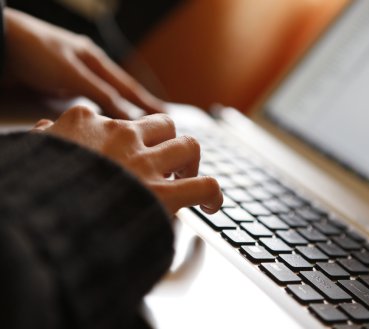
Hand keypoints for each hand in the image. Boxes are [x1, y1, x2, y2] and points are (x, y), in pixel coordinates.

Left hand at [4, 8, 163, 118]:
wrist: (1, 44)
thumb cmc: (35, 52)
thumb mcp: (73, 75)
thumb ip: (102, 94)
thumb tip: (130, 116)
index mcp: (96, 61)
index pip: (129, 87)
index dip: (148, 102)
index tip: (166, 114)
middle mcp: (88, 68)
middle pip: (120, 92)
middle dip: (138, 106)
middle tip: (157, 119)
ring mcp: (75, 76)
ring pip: (105, 97)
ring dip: (120, 110)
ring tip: (135, 122)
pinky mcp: (60, 85)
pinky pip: (88, 101)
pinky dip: (100, 111)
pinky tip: (103, 118)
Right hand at [33, 106, 222, 213]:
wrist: (40, 221)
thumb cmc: (34, 189)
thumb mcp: (34, 153)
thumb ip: (44, 139)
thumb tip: (44, 128)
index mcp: (86, 123)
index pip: (119, 119)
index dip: (129, 137)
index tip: (130, 151)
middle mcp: (120, 136)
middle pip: (163, 124)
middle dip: (168, 142)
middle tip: (166, 163)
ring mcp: (144, 163)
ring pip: (188, 146)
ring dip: (191, 162)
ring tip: (186, 177)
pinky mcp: (162, 194)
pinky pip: (204, 185)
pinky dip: (213, 194)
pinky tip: (211, 204)